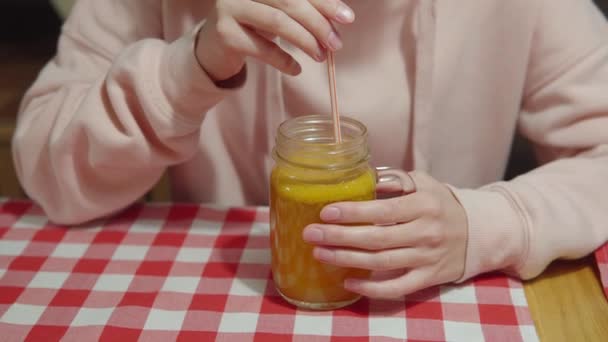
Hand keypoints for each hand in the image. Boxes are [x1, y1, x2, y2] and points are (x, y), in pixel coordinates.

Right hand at [195, 0, 354, 80]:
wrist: (212, 48)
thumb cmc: (252, 26)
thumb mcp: (276, 11)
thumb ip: (302, 10)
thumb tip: (339, 19)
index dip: (325, 2)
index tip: (347, 18)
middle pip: (289, 1)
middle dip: (318, 23)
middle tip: (336, 44)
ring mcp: (230, 8)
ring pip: (277, 22)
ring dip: (305, 41)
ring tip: (321, 56)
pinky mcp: (225, 34)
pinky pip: (262, 48)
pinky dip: (283, 60)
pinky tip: (296, 69)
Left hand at [302, 171, 468, 298]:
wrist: (478, 232)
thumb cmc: (441, 204)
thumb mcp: (424, 183)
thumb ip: (395, 180)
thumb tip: (363, 177)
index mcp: (423, 205)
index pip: (382, 211)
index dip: (352, 213)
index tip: (325, 212)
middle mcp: (425, 233)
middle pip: (376, 239)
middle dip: (339, 237)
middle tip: (311, 234)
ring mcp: (427, 258)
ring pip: (381, 263)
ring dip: (346, 260)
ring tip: (319, 253)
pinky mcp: (428, 278)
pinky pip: (397, 288)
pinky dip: (372, 288)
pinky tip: (347, 281)